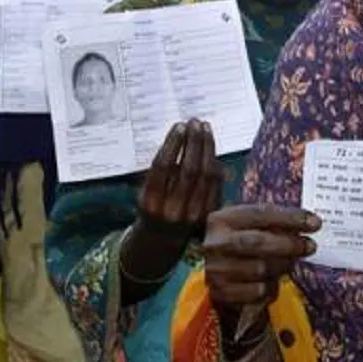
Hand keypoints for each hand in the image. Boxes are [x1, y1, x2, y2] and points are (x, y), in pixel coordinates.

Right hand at [136, 120, 221, 234]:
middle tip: (195, 122)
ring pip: (205, 175)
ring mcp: (192, 214)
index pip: (163, 167)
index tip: (179, 125)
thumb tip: (184, 136)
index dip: (173, 144)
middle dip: (194, 142)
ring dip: (207, 148)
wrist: (162, 238)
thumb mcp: (146, 190)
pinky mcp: (208, 215)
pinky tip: (211, 148)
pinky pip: (216, 183)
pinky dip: (215, 163)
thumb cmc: (153, 205)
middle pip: (188, 169)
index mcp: (151, 202)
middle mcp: (172, 210)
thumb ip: (162, 169)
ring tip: (205, 129)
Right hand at [202, 204, 319, 309]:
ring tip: (290, 263)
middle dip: (289, 244)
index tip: (314, 222)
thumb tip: (309, 223)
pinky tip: (272, 281)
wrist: (212, 279)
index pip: (260, 213)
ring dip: (282, 266)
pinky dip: (271, 287)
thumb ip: (271, 223)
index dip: (290, 217)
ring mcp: (217, 269)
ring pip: (261, 268)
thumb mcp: (247, 227)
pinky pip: (258, 291)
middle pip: (258, 242)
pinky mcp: (222, 293)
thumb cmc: (239, 247)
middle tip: (310, 246)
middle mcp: (215, 243)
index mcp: (222, 219)